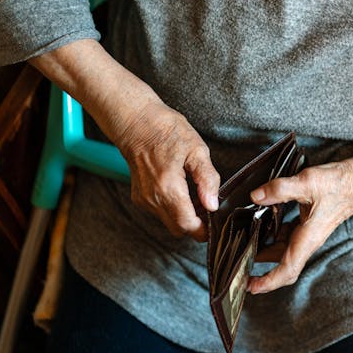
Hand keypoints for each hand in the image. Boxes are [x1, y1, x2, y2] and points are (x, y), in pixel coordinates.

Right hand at [111, 100, 219, 240]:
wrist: (137, 123)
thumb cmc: (166, 131)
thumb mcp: (197, 149)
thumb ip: (207, 179)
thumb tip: (213, 204)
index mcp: (168, 187)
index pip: (187, 225)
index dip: (204, 229)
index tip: (215, 223)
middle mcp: (152, 198)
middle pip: (178, 228)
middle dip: (196, 224)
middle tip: (208, 207)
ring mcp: (144, 199)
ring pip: (169, 221)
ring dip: (184, 215)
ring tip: (196, 195)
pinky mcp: (139, 197)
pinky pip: (160, 212)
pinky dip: (173, 208)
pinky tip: (181, 190)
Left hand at [246, 159, 352, 293]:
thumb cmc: (338, 186)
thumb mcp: (307, 183)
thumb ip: (280, 189)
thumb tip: (256, 196)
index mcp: (306, 239)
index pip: (287, 270)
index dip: (268, 282)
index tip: (251, 287)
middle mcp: (306, 241)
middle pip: (281, 264)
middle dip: (260, 269)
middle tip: (237, 268)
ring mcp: (306, 234)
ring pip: (281, 249)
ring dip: (263, 250)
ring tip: (242, 245)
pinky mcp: (305, 224)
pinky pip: (284, 236)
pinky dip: (269, 235)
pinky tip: (258, 223)